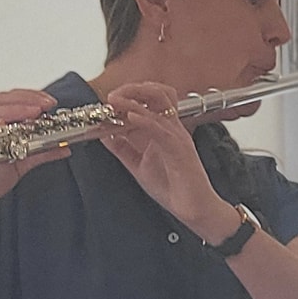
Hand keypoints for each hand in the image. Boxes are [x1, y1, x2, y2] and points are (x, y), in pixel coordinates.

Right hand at [0, 89, 66, 225]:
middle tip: (46, 105)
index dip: (29, 97)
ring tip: (33, 112)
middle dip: (25, 100)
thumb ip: (39, 154)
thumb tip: (64, 147)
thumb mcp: (18, 166)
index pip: (8, 101)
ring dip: (13, 110)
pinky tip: (4, 125)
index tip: (50, 103)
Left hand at [100, 81, 238, 240]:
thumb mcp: (138, 165)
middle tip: (112, 96)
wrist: (194, 210)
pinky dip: (145, 120)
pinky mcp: (180, 149)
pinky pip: (161, 129)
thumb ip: (122, 149)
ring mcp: (177, 136)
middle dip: (133, 89)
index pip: (150, 100)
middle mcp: (173, 128)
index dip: (128, 96)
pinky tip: (130, 117)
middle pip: (158, 93)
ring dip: (135, 99)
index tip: (108, 102)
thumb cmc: (173, 188)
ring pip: (160, 104)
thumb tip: (103, 134)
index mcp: (164, 130)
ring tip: (116, 100)